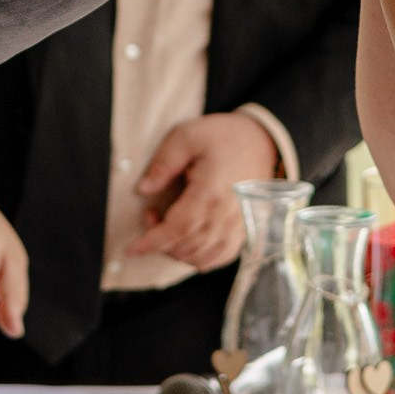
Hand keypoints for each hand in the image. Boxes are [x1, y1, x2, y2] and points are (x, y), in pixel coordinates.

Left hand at [125, 112, 281, 270]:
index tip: (132, 248)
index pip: (177, 229)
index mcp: (211, 192)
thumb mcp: (186, 136)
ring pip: (202, 257)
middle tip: (151, 216)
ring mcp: (238, 226)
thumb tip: (142, 190)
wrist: (262, 140)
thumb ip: (162, 163)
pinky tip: (188, 241)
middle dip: (160, 242)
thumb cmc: (223, 136)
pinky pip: (220, 257)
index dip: (152, 242)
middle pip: (187, 247)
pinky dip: (200, 258)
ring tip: (168, 225)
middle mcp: (227, 215)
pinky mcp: (244, 230)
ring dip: (177, 251)